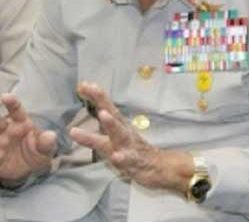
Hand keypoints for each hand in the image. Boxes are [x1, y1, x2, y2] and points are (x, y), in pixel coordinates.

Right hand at [0, 94, 56, 183]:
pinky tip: (1, 157)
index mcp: (21, 123)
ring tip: (4, 149)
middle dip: (0, 123)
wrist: (28, 171)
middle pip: (0, 122)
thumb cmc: (37, 153)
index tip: (6, 97)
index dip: (11, 102)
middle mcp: (7, 129)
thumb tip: (51, 136)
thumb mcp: (45, 150)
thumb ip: (47, 143)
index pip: (16, 109)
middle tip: (4, 126)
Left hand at [69, 82, 192, 193]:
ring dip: (112, 124)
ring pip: (120, 135)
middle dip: (103, 102)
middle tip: (92, 89)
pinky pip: (128, 160)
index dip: (96, 96)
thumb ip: (106, 124)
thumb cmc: (134, 150)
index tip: (84, 84)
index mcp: (120, 127)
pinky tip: (116, 156)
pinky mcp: (136, 163)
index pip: (107, 108)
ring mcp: (130, 147)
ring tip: (103, 115)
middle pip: (113, 114)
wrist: (159, 167)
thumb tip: (94, 109)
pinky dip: (122, 158)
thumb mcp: (119, 136)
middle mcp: (125, 133)